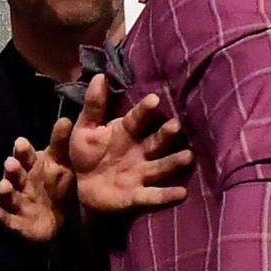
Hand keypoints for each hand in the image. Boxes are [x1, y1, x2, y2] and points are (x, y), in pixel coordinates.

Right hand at [0, 117, 75, 241]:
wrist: (54, 217)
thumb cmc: (54, 183)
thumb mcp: (60, 162)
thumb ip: (60, 143)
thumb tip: (65, 119)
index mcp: (32, 166)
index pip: (26, 156)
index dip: (23, 150)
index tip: (22, 143)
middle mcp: (21, 182)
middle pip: (15, 174)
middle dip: (13, 169)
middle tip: (11, 163)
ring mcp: (18, 203)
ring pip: (9, 196)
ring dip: (5, 191)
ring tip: (3, 186)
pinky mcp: (17, 223)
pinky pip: (8, 221)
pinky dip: (1, 217)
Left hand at [71, 74, 192, 213]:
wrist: (82, 187)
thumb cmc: (86, 153)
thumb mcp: (85, 129)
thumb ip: (93, 105)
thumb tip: (100, 75)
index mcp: (126, 131)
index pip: (137, 118)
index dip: (145, 110)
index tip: (154, 99)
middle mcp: (139, 150)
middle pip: (156, 141)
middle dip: (166, 134)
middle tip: (177, 126)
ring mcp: (140, 173)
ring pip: (160, 166)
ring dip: (173, 162)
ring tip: (188, 156)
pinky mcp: (137, 195)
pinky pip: (152, 195)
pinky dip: (166, 195)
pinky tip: (182, 193)